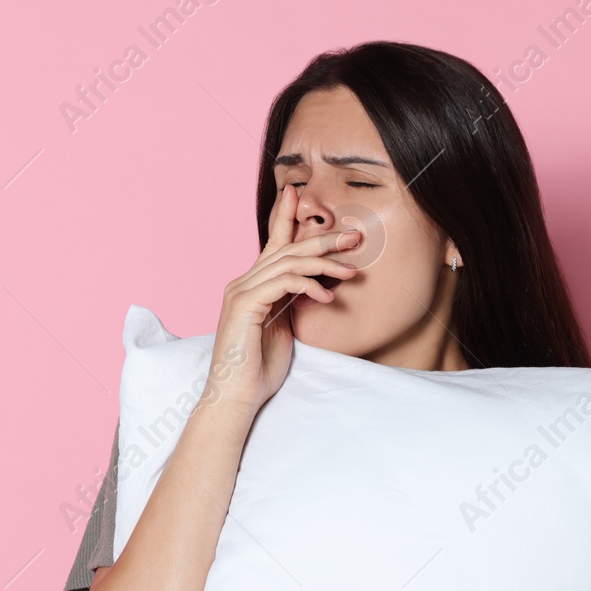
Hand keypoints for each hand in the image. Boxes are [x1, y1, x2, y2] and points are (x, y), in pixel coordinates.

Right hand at [203, 184, 362, 416]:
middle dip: (323, 238)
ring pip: (288, 262)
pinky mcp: (244, 304)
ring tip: (352, 270)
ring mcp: (241, 291)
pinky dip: (309, 285)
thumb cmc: (259, 369)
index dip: (285, 216)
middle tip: (353, 235)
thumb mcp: (282, 327)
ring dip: (325, 263)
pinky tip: (328, 297)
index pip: (272, 243)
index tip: (298, 194)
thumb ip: (290, 302)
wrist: (236, 396)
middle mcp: (243, 282)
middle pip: (287, 248)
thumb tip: (314, 286)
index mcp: (252, 285)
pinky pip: (283, 282)